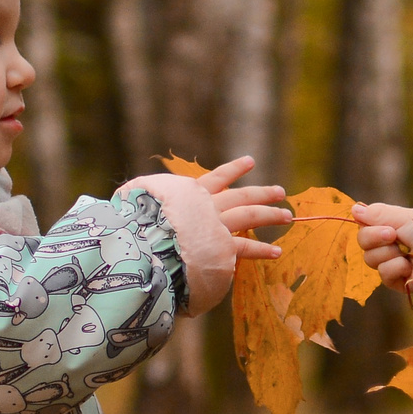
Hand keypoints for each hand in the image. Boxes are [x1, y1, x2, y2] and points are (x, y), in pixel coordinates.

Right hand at [128, 156, 291, 312]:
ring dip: (270, 215)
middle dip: (262, 193)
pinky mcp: (221, 248)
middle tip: (280, 191)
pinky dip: (262, 250)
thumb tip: (124, 198)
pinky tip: (277, 252)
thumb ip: (139, 198)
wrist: (145, 240)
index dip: (234, 170)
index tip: (250, 161)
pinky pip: (246, 248)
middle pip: (241, 196)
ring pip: (250, 217)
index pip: (216, 178)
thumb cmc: (133, 222)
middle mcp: (207, 206)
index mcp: (188, 194)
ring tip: (287, 215)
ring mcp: (217, 226)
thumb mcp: (133, 201)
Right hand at [351, 202, 412, 286]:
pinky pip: (383, 274)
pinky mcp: (395, 281)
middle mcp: (385, 245)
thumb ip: (379, 214)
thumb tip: (353, 210)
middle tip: (394, 235)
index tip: (384, 225)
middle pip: (362, 242)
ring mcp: (389, 263)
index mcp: (387, 227)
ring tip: (407, 251)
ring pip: (370, 259)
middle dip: (376, 237)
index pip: (363, 226)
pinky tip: (409, 265)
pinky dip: (396, 267)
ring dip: (389, 253)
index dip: (368, 226)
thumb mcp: (404, 218)